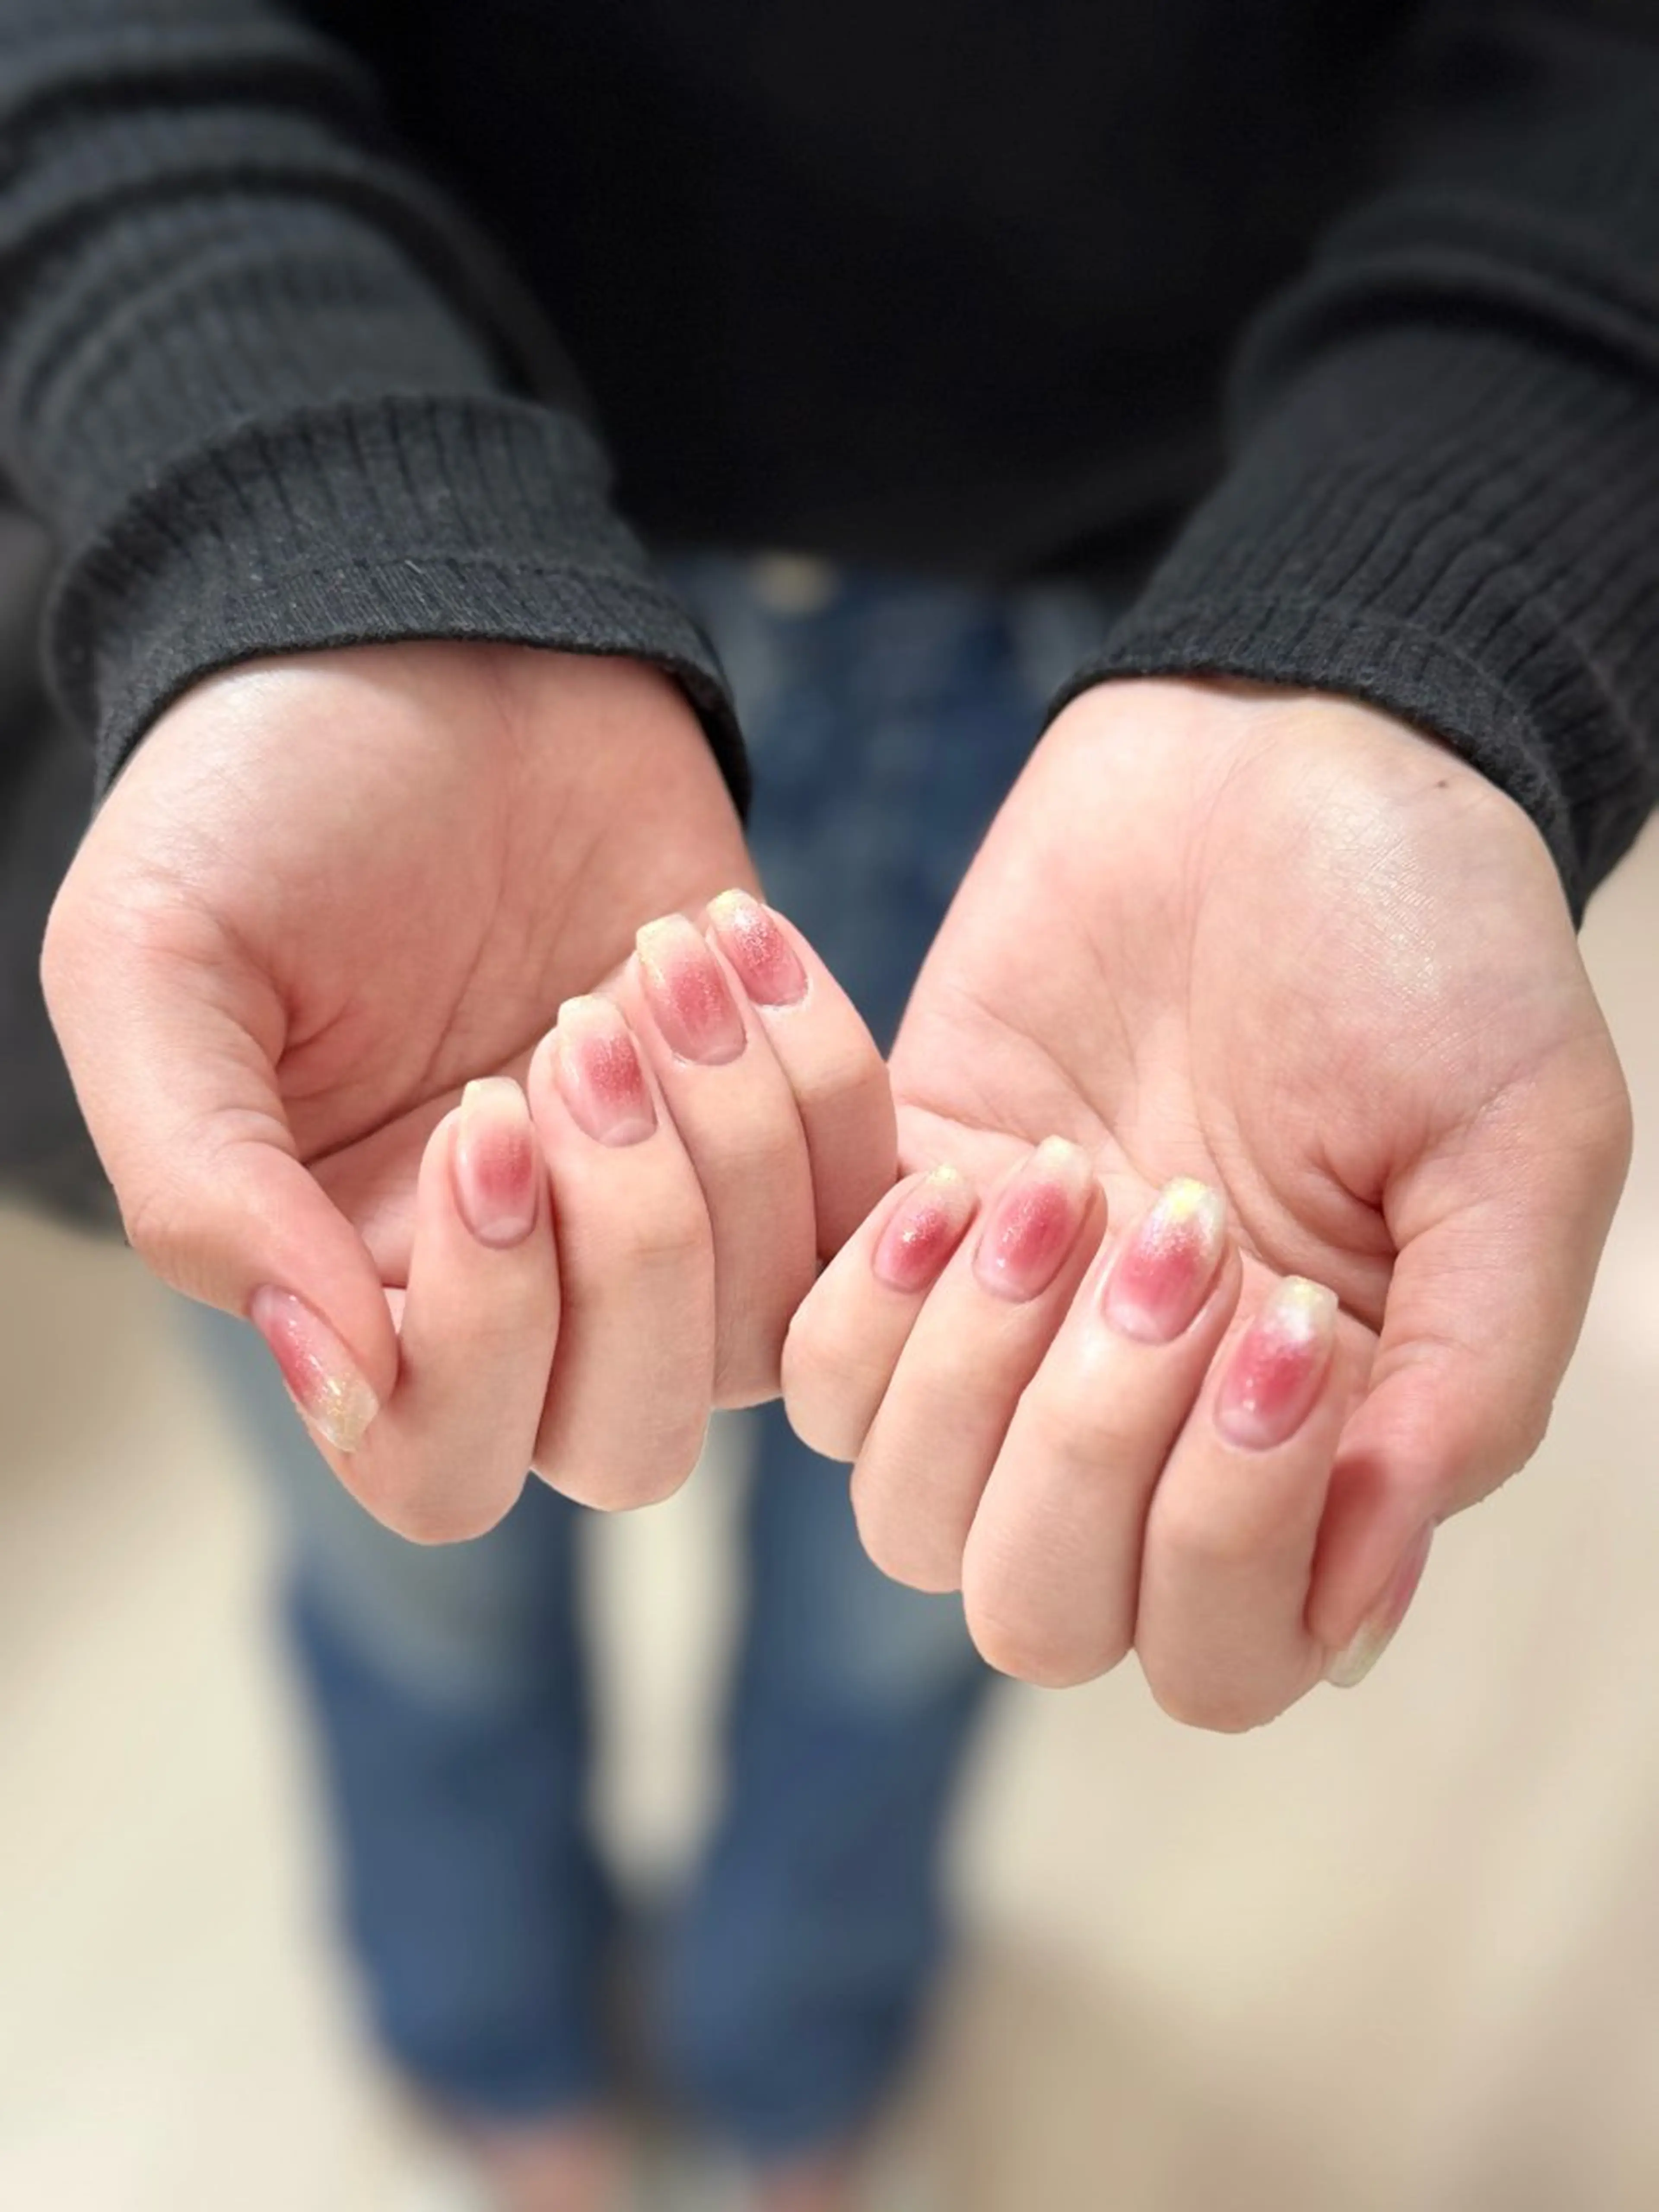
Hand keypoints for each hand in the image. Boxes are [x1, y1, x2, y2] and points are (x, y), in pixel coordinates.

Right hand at [43, 645, 890, 1533]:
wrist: (427, 638)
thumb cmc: (264, 798)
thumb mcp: (153, 964)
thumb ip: (202, 1191)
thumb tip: (333, 1380)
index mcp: (350, 1280)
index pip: (440, 1460)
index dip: (485, 1333)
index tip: (478, 1111)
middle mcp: (516, 1283)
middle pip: (626, 1439)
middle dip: (632, 1245)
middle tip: (579, 1031)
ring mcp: (661, 1208)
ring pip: (761, 1333)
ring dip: (734, 1142)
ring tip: (658, 959)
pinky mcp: (776, 1121)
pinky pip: (862, 1205)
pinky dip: (825, 1076)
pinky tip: (731, 935)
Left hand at [784, 678, 1631, 1726]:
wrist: (1279, 754)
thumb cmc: (1432, 943)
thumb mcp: (1520, 1147)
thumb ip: (1466, 1385)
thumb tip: (1359, 1604)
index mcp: (1309, 1440)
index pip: (1219, 1649)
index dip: (1224, 1533)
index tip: (1280, 1317)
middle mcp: (1146, 1420)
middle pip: (1034, 1606)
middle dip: (1086, 1446)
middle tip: (1170, 1231)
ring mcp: (1009, 1332)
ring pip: (900, 1507)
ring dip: (968, 1357)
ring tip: (1061, 1179)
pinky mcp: (899, 1218)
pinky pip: (804, 1356)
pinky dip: (857, 1282)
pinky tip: (954, 1159)